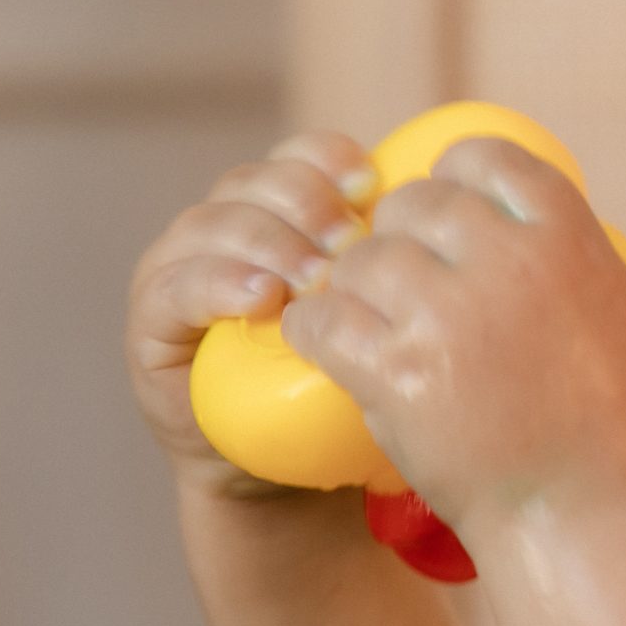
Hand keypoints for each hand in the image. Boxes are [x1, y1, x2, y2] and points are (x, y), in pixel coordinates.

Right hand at [126, 131, 377, 499]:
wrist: (286, 469)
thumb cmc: (350, 384)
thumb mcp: (385, 318)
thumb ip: (405, 267)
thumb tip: (474, 219)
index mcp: (282, 212)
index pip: (299, 156)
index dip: (328, 157)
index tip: (370, 183)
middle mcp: (226, 228)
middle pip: (254, 182)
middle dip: (302, 201)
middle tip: (346, 240)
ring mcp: (180, 270)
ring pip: (212, 225)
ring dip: (266, 242)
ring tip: (311, 277)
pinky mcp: (152, 324)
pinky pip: (175, 288)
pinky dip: (217, 286)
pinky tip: (261, 299)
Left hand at [276, 137, 625, 534]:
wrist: (601, 518)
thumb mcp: (625, 314)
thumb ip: (574, 264)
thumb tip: (538, 238)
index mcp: (567, 235)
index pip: (483, 158)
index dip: (453, 179)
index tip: (447, 216)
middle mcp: (504, 260)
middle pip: (411, 205)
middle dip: (399, 238)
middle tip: (402, 283)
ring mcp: (446, 314)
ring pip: (360, 260)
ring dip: (356, 287)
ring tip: (368, 323)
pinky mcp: (396, 374)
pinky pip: (324, 321)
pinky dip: (316, 330)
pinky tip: (327, 345)